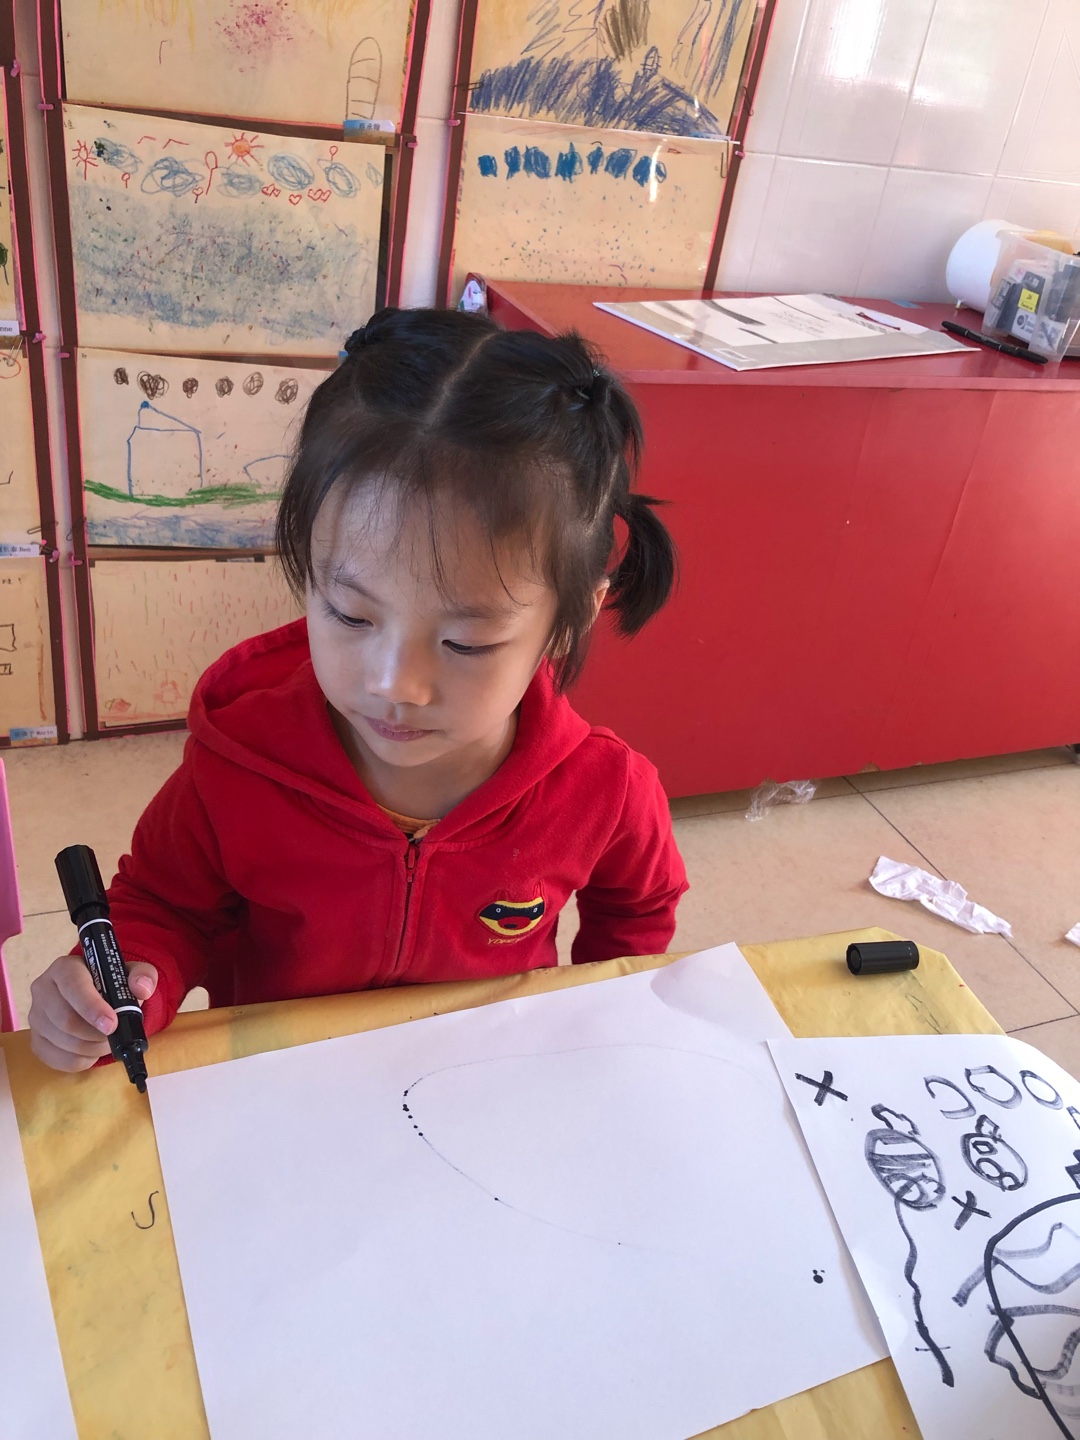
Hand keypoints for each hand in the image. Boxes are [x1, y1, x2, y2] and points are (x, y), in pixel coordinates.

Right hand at [28, 955, 157, 1072]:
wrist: (96, 996)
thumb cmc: (111, 982)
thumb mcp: (131, 972)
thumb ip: (142, 975)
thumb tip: (141, 989)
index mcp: (65, 968)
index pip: (73, 987)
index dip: (92, 1008)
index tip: (112, 1024)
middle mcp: (43, 990)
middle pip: (66, 1021)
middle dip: (97, 1034)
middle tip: (115, 1035)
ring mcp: (36, 1017)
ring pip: (64, 1043)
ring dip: (93, 1048)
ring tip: (108, 1041)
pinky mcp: (37, 1041)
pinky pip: (60, 1060)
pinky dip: (83, 1060)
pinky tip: (93, 1049)